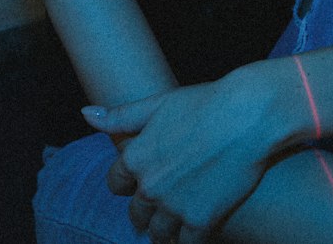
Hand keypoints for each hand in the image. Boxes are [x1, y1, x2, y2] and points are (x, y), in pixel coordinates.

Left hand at [82, 72, 271, 242]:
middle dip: (144, 210)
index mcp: (136, 157)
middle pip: (136, 213)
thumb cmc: (204, 103)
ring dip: (163, 231)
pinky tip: (195, 231)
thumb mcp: (158, 103)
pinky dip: (187, 240)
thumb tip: (86, 114)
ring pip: (158, 234)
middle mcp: (150, 186)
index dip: (126, 182)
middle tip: (159, 205)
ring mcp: (174, 207)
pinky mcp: (201, 221)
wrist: (247, 116)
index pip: (115, 183)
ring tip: (173, 225)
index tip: (138, 181)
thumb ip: (121, 116)